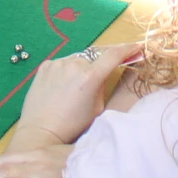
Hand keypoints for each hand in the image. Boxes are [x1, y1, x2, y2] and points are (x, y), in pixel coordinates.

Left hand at [14, 41, 141, 144]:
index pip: (114, 54)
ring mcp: (58, 62)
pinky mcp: (46, 65)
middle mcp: (74, 64)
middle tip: (96, 81)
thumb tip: (103, 73)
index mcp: (90, 76)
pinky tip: (61, 87)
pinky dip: (66, 71)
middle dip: (99, 65)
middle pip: (94, 58)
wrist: (41, 131)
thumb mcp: (97, 109)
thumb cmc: (72, 125)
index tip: (137, 46)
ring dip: (81, 68)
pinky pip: (62, 63)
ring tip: (74, 89)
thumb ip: (103, 86)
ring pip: (78, 60)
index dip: (128, 48)